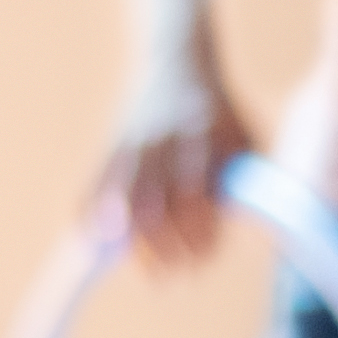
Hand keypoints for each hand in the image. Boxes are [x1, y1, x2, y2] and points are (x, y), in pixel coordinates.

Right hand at [97, 86, 254, 269]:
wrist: (175, 61)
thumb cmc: (221, 111)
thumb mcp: (244, 136)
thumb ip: (242, 178)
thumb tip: (235, 229)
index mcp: (200, 135)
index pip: (193, 197)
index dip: (198, 235)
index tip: (206, 257)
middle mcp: (160, 141)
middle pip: (150, 207)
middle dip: (163, 250)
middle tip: (177, 276)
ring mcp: (130, 144)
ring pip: (119, 202)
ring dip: (133, 245)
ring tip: (150, 273)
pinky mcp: (109, 147)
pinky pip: (93, 187)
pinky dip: (93, 219)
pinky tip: (101, 244)